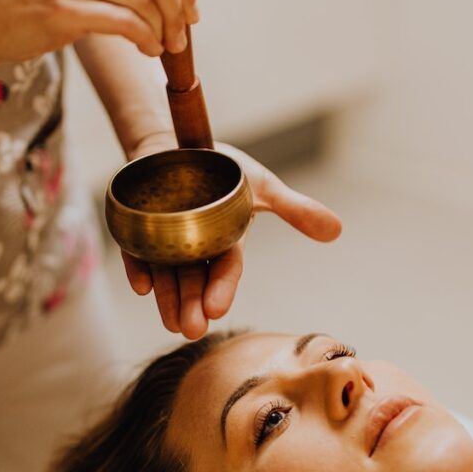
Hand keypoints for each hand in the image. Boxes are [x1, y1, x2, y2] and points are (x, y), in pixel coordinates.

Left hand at [120, 137, 341, 339]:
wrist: (179, 142)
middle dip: (192, 305)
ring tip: (171, 323)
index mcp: (224, 241)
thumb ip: (296, 209)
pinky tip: (141, 285)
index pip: (225, 268)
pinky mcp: (138, 231)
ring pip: (166, 274)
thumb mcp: (262, 187)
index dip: (221, 289)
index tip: (216, 310)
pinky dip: (137, 269)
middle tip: (190, 329)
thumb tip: (336, 230)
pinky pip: (136, 253)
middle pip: (193, 280)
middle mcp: (195, 248)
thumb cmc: (223, 168)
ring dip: (167, 298)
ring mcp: (164, 242)